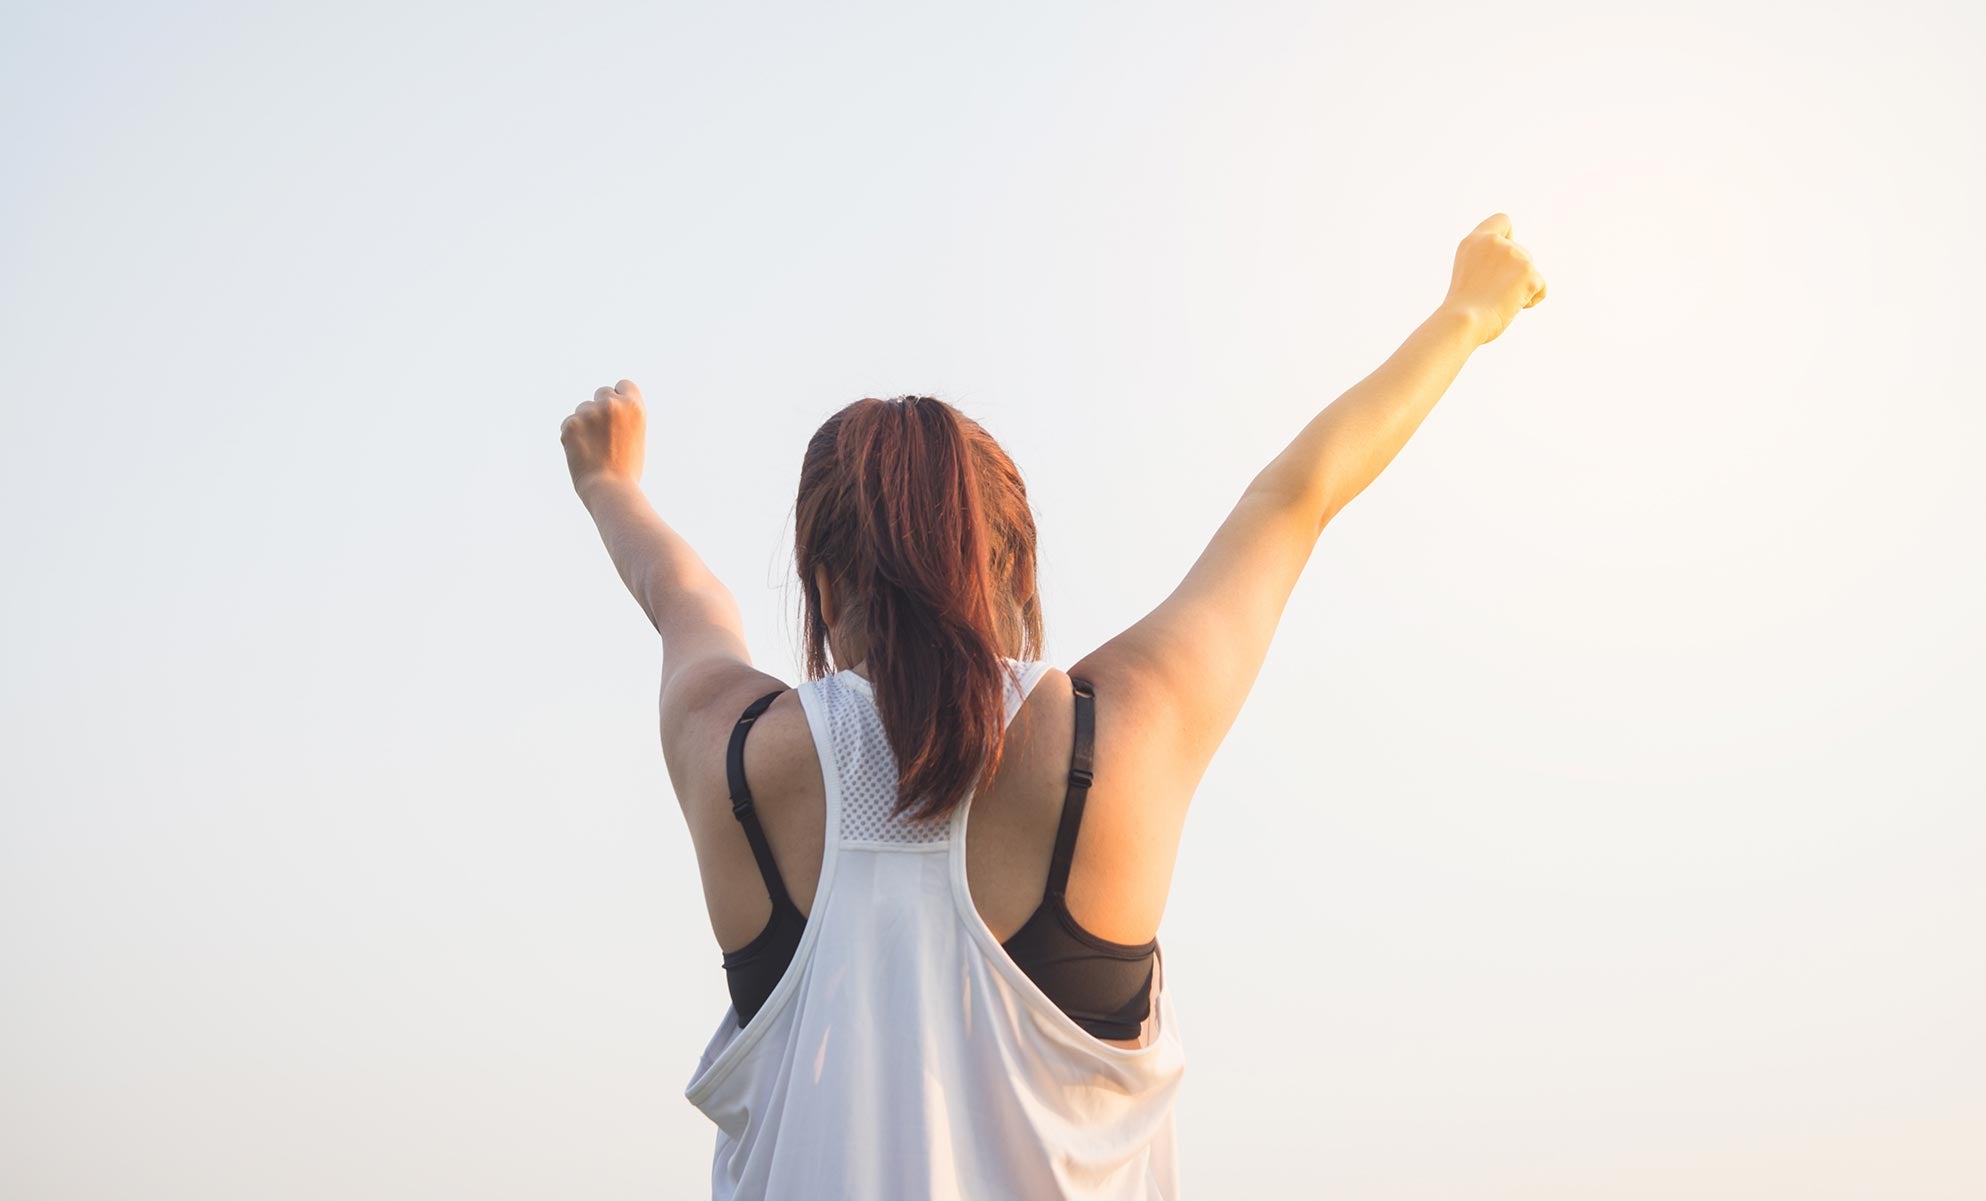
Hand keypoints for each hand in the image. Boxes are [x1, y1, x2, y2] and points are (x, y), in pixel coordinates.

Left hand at [560, 379, 646, 498]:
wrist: (611, 490)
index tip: (616, 410)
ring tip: (594, 449)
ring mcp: (590, 412)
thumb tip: (609, 407)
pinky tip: (582, 453)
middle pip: (601, 393)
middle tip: (603, 434)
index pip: (623, 385)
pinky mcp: (571, 423)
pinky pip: (568, 423)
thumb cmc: (627, 471)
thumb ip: (624, 418)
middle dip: (600, 408)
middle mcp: (612, 405)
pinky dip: (571, 436)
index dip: (619, 397)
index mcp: (634, 407)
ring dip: (584, 423)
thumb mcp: (636, 437)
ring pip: (582, 408)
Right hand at [1440, 212, 1546, 346]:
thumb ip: (1487, 259)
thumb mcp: (1468, 270)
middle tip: (1492, 292)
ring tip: (1500, 301)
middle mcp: (1497, 243)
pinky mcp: (1530, 273)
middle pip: (1520, 252)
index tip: (1498, 259)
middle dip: (1514, 272)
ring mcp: (1515, 256)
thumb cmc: (1462, 306)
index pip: (1502, 221)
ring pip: (1530, 269)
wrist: (1463, 321)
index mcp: (1476, 240)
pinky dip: (1531, 298)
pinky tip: (1514, 307)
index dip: (1507, 238)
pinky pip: (1541, 286)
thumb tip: (1513, 268)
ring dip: (1521, 286)